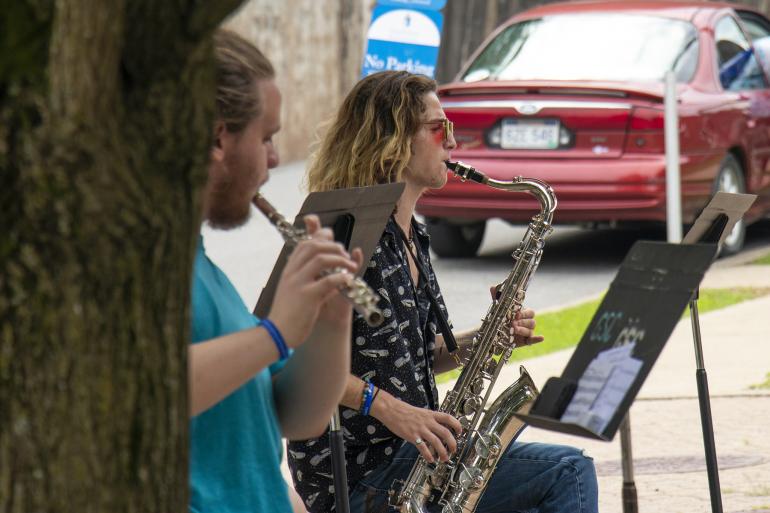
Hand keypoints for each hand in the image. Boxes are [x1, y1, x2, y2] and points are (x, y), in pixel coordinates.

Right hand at [268, 215, 359, 347]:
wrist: (277, 333)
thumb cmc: (287, 314)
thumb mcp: (292, 290)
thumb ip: (306, 278)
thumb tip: (327, 271)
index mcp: (289, 270)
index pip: (305, 243)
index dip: (322, 238)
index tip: (334, 242)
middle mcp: (292, 273)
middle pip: (314, 246)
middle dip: (334, 246)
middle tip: (345, 255)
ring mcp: (299, 283)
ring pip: (322, 259)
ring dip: (340, 260)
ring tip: (351, 267)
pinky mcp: (308, 296)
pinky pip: (328, 281)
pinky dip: (341, 278)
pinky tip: (349, 280)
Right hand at [374, 392, 461, 463]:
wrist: (391, 410)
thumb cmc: (405, 411)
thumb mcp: (421, 412)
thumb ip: (430, 419)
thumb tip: (438, 427)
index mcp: (431, 414)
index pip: (448, 418)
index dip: (457, 425)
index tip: (460, 432)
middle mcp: (428, 422)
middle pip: (445, 433)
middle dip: (452, 443)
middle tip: (454, 450)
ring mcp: (420, 429)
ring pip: (436, 442)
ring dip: (442, 452)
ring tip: (444, 459)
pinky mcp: (412, 436)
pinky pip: (423, 448)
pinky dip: (428, 455)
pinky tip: (431, 459)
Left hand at [489, 286, 543, 347]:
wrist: (496, 334)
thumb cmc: (501, 319)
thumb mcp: (498, 309)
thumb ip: (497, 298)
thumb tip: (493, 287)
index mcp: (524, 314)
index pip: (530, 312)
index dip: (524, 313)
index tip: (516, 314)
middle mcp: (527, 323)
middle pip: (531, 321)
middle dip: (522, 322)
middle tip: (512, 323)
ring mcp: (527, 332)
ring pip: (530, 330)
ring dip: (523, 330)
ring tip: (514, 330)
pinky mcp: (525, 341)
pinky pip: (533, 340)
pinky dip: (537, 339)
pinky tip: (541, 337)